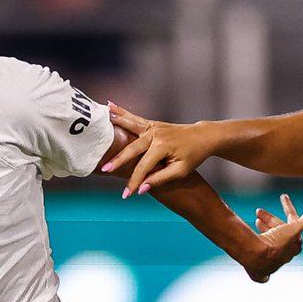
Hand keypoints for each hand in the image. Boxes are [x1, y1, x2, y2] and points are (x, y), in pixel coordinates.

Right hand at [103, 104, 219, 196]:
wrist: (203, 137)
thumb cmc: (194, 155)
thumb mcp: (180, 171)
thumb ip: (160, 179)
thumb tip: (141, 189)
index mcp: (163, 146)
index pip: (143, 167)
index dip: (134, 182)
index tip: (126, 195)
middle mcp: (156, 134)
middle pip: (131, 149)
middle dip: (117, 161)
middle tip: (103, 169)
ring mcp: (153, 126)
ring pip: (129, 125)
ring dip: (114, 123)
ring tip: (99, 120)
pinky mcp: (152, 124)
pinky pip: (134, 119)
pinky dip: (121, 113)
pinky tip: (109, 106)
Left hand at [247, 192, 302, 281]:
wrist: (258, 256)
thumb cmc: (254, 262)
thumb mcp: (257, 272)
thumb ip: (261, 276)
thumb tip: (264, 280)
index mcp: (283, 256)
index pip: (278, 238)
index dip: (267, 229)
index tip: (256, 221)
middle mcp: (292, 247)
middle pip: (282, 228)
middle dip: (270, 220)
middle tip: (258, 211)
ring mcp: (296, 238)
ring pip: (291, 220)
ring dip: (287, 207)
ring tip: (283, 196)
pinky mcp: (298, 229)